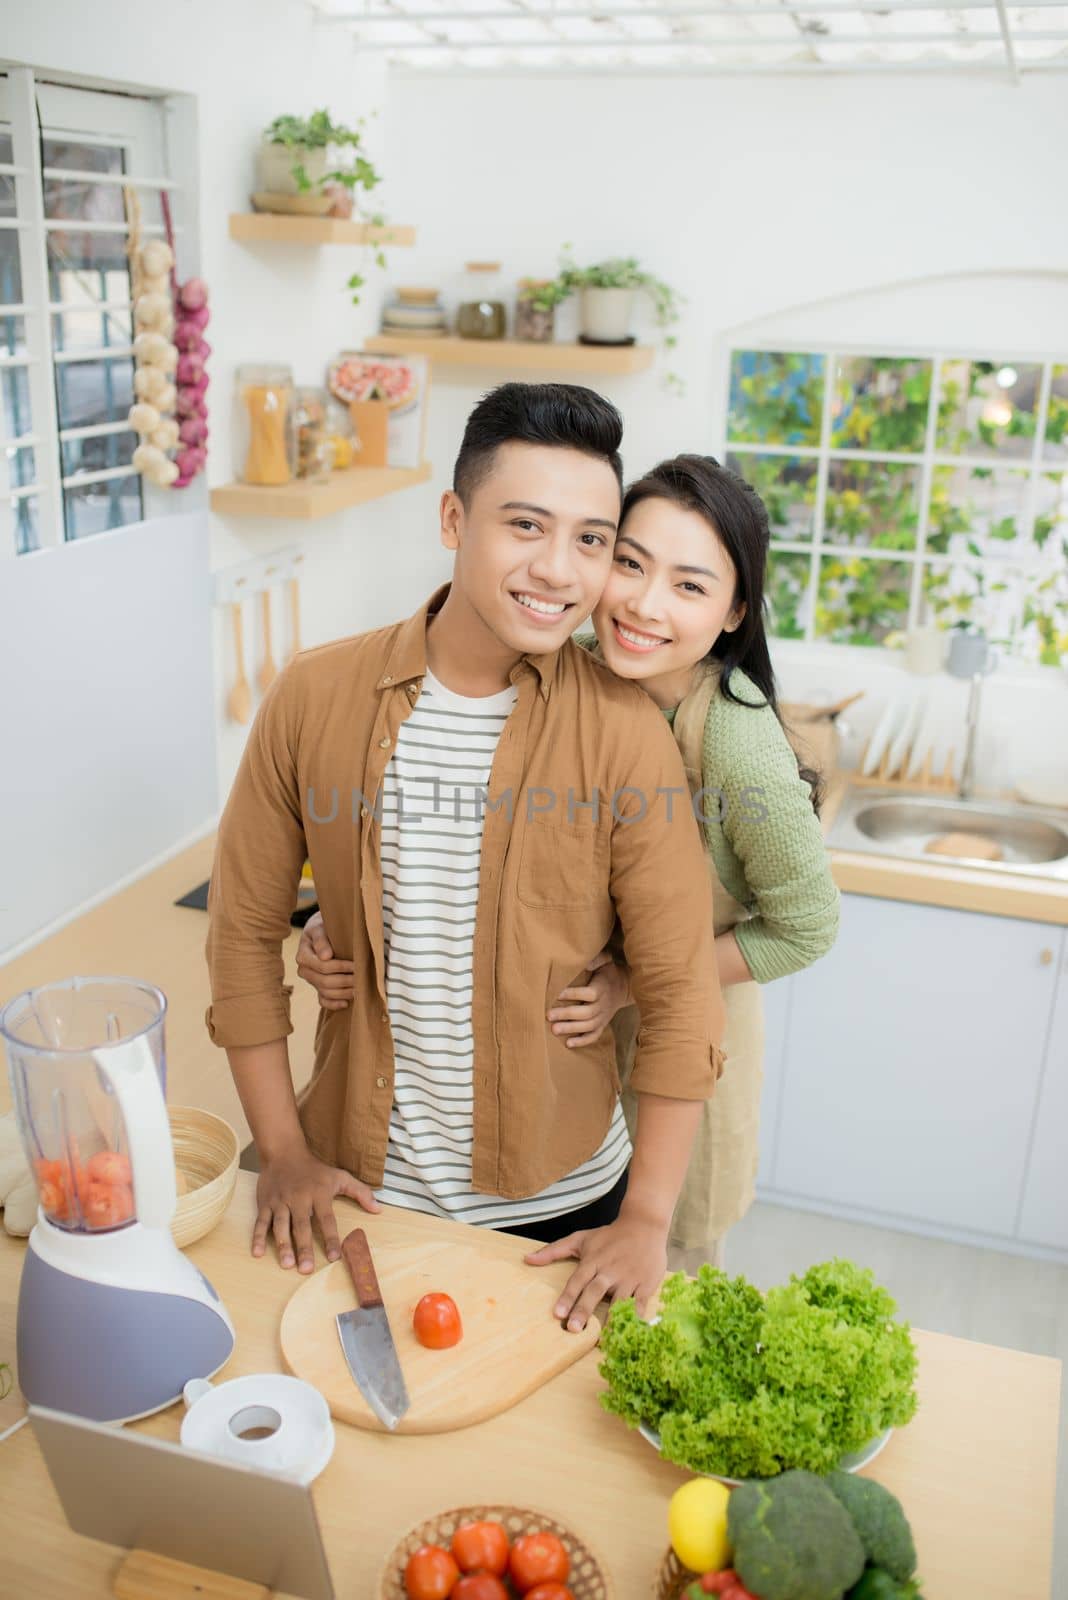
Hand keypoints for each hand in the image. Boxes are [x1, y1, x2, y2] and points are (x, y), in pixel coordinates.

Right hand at [253, 1142, 379, 1272]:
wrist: (284, 1152)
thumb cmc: (315, 1169)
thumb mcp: (340, 1176)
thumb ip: (360, 1192)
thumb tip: (378, 1210)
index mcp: (319, 1193)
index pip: (326, 1219)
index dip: (331, 1238)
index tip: (334, 1256)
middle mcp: (299, 1198)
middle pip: (301, 1225)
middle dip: (304, 1248)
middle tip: (306, 1269)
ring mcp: (280, 1201)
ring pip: (280, 1225)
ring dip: (283, 1245)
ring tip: (286, 1264)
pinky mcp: (265, 1203)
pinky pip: (261, 1222)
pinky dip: (258, 1237)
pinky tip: (257, 1253)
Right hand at [296, 911, 353, 1010]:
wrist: (322, 930)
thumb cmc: (322, 926)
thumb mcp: (319, 927)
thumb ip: (321, 939)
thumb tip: (325, 956)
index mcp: (303, 955)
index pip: (323, 967)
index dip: (341, 967)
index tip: (356, 965)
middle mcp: (304, 970)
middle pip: (325, 982)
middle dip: (346, 981)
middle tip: (362, 978)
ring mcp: (311, 980)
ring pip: (326, 992)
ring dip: (344, 993)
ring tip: (359, 989)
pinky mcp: (317, 987)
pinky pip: (323, 1001)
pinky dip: (334, 1004)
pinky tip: (346, 1003)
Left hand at [524, 1212, 667, 1330]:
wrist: (644, 1225)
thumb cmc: (609, 1236)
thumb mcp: (580, 1239)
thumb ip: (553, 1251)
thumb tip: (526, 1259)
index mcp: (593, 1261)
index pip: (577, 1281)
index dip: (567, 1297)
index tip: (557, 1313)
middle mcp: (609, 1271)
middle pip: (595, 1291)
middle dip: (584, 1310)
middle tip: (574, 1328)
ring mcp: (629, 1278)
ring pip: (619, 1301)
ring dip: (611, 1319)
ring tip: (604, 1338)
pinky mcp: (646, 1284)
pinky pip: (640, 1304)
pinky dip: (636, 1317)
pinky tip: (631, 1332)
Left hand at [547, 950, 630, 1048]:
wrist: (624, 988)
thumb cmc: (608, 972)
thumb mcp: (605, 961)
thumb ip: (596, 960)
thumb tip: (585, 961)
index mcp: (602, 989)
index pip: (589, 994)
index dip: (574, 994)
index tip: (557, 994)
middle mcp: (603, 1005)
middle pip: (586, 1013)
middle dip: (567, 1015)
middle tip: (548, 1015)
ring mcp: (603, 1017)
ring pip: (588, 1026)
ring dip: (571, 1029)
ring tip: (554, 1030)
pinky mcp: (602, 1025)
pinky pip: (594, 1036)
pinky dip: (582, 1041)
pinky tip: (568, 1044)